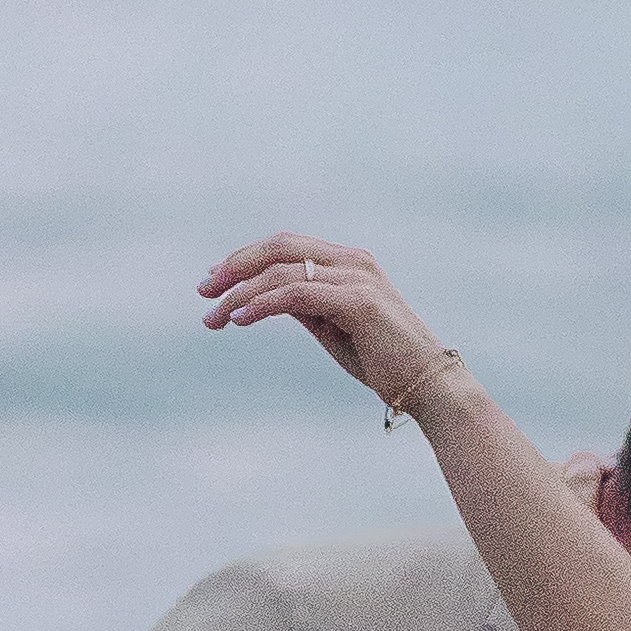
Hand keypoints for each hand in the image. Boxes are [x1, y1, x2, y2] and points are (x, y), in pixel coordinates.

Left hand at [199, 235, 459, 418]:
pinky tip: (240, 319)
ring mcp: (357, 277)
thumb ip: (304, 304)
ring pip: (283, 271)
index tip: (213, 282)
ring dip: (241, 293)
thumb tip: (263, 296)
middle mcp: (352, 260)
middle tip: (203, 291)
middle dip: (235, 266)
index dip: (244, 259)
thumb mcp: (332, 325)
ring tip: (215, 317)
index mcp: (347, 261)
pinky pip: (298, 294)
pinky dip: (263, 304)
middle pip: (280, 247)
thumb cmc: (381, 359)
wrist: (428, 384)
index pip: (286, 246)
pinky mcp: (359, 301)